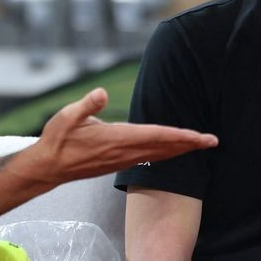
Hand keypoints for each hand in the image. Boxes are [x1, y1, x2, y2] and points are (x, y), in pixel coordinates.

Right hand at [26, 88, 217, 183]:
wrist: (48, 167)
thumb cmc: (57, 140)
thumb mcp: (67, 117)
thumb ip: (87, 105)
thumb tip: (102, 93)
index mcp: (116, 138)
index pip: (155, 137)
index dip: (179, 136)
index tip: (199, 137)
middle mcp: (123, 152)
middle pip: (163, 148)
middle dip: (189, 145)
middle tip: (213, 141)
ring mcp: (121, 160)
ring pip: (158, 155)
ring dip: (180, 150)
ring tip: (200, 145)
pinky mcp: (117, 163)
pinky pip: (149, 159)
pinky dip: (166, 154)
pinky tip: (172, 151)